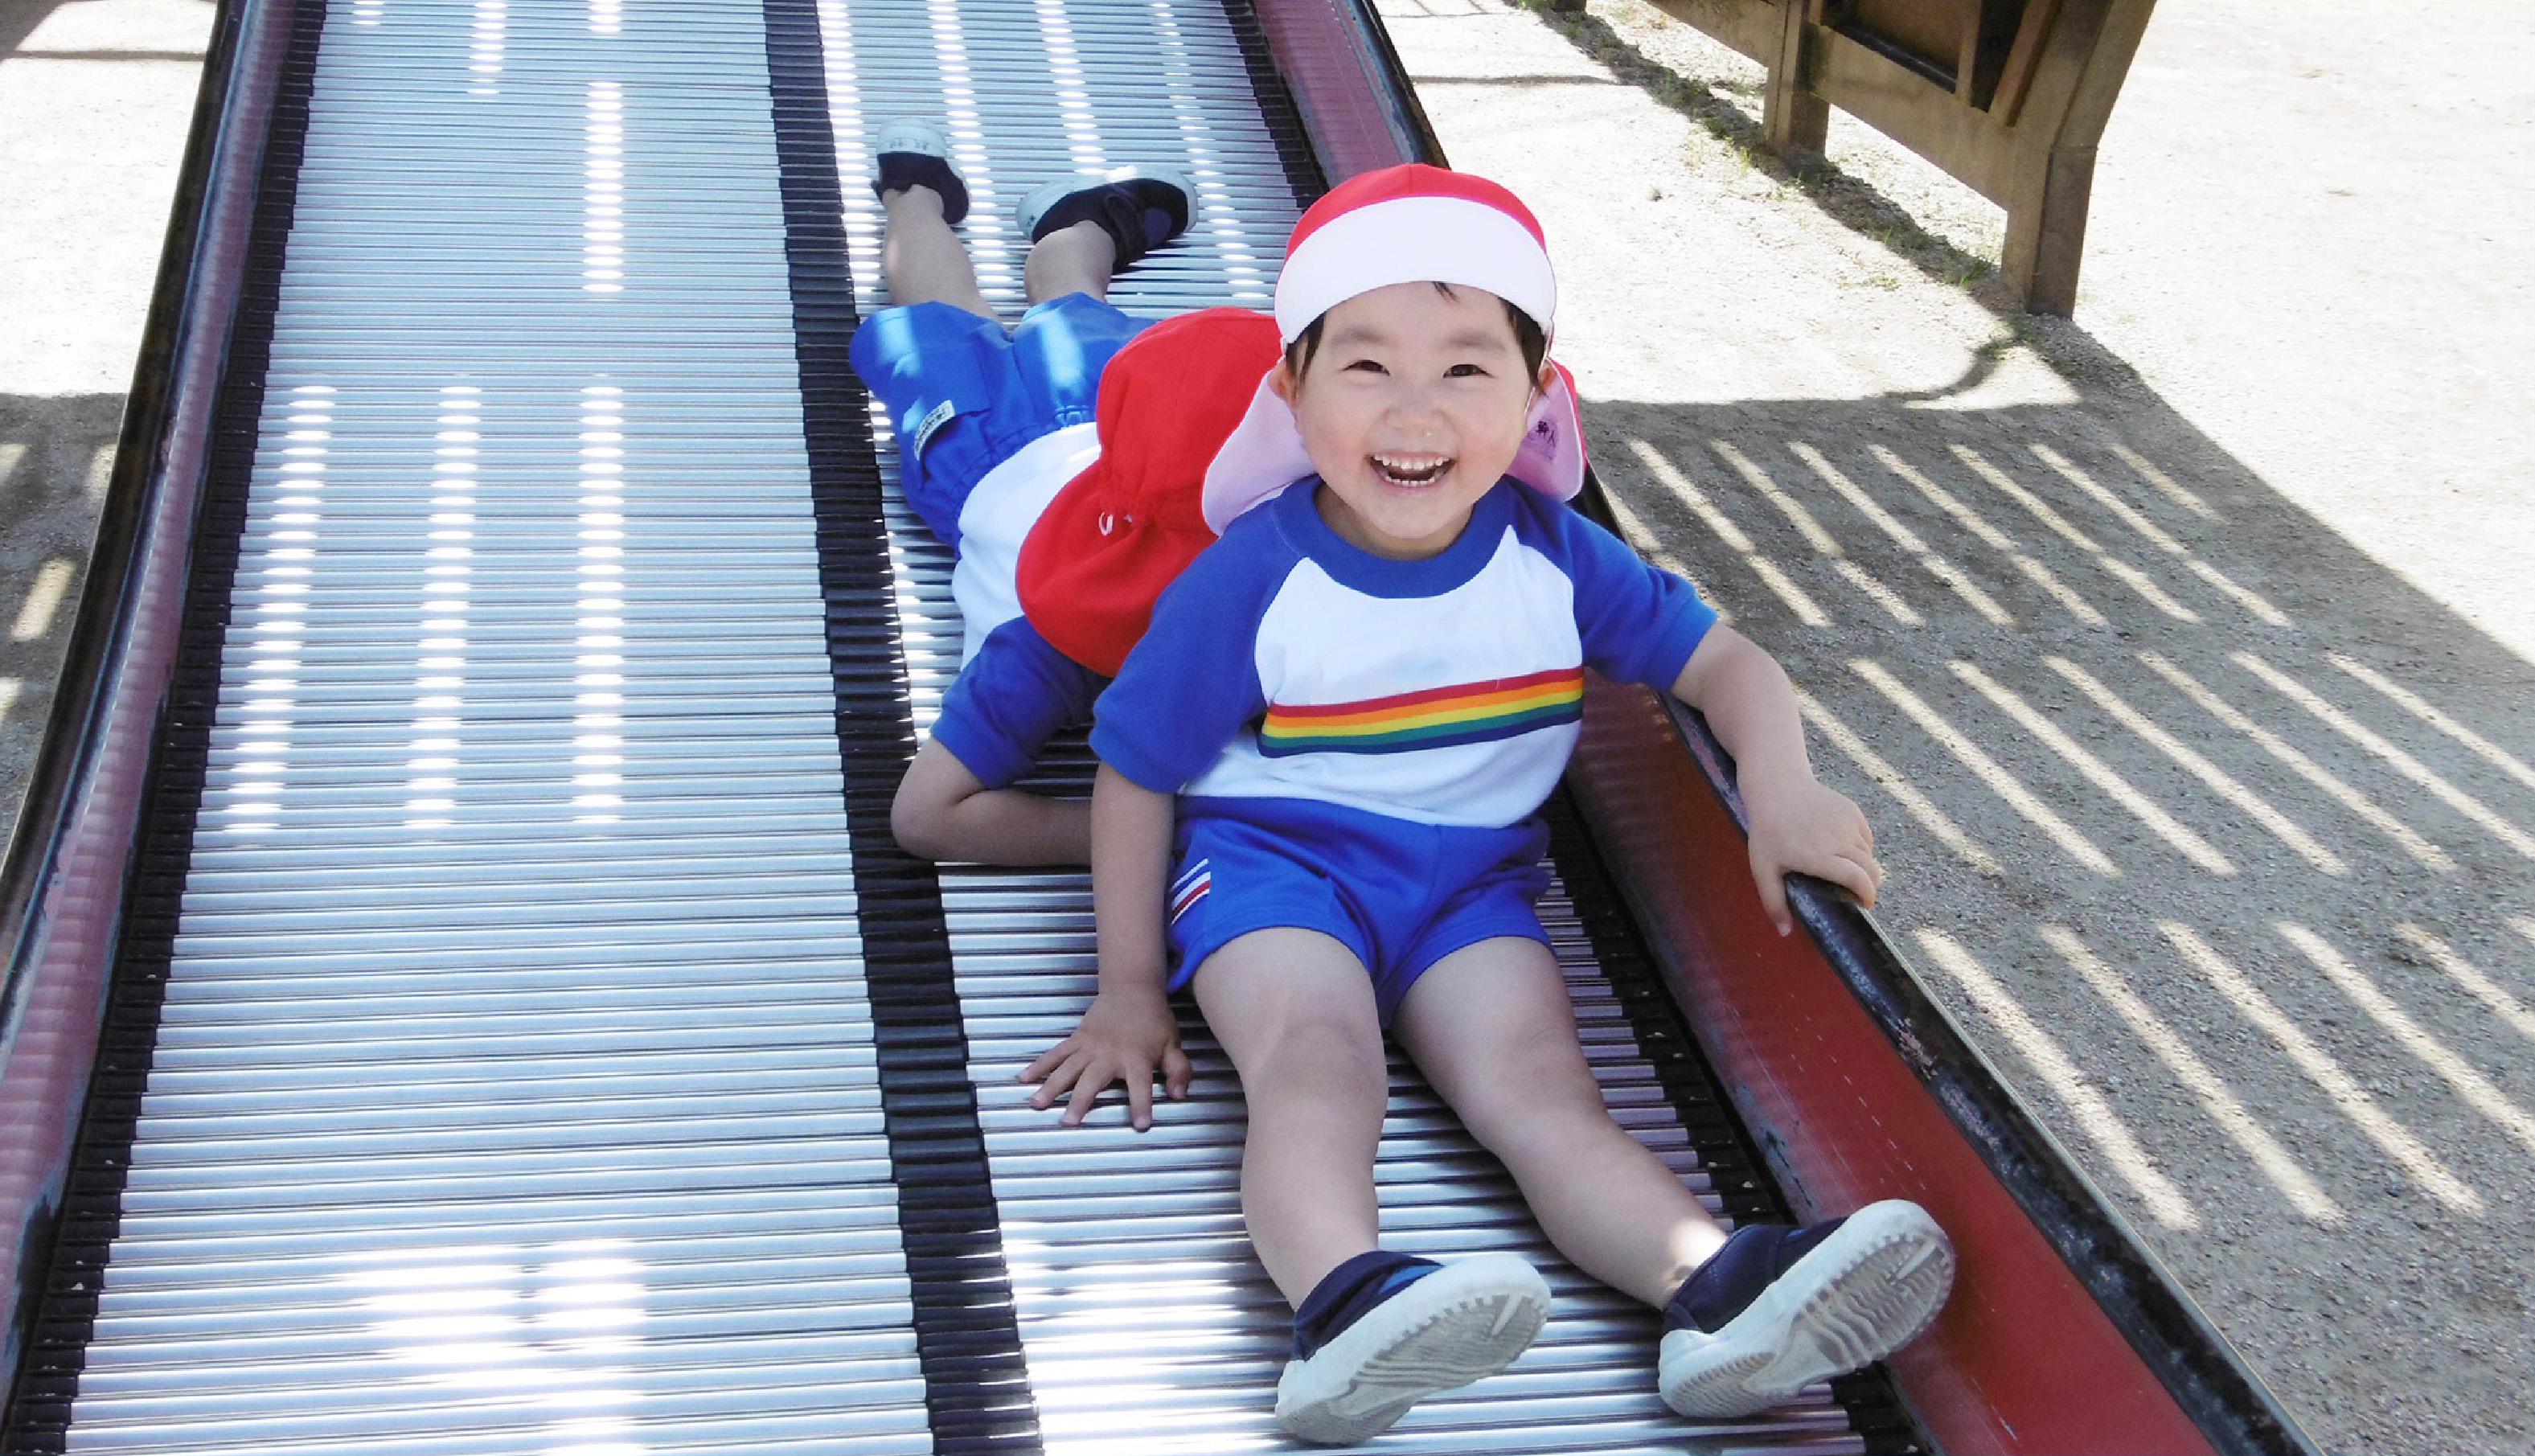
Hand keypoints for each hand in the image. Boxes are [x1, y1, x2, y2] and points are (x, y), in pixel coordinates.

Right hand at [1019, 987, 1193, 1129]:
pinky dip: (1039, 1065)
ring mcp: (1089, 1047)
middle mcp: (1109, 1054)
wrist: (1132, 989)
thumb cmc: (1154, 1022)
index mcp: (1136, 1058)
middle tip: (1069, 1121)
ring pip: (1067, 1068)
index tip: (1141, 1125)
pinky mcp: (1076, 1040)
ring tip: (1037, 1104)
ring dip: (1051, 1086)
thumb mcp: (1173, 1045)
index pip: (1141, 1085)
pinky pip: (1055, 1054)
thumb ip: (1178, 1071)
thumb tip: (1180, 1095)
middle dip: (1081, 1100)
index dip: (1141, 1104)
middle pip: (1093, 1079)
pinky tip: (1024, 1078)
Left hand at [1742, 771, 1881, 935]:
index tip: (1863, 906)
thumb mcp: (1763, 868)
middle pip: (1870, 869)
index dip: (1867, 896)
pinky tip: (1847, 852)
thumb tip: (1785, 932)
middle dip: (1871, 886)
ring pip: (1868, 853)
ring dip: (1864, 867)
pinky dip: (1862, 848)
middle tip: (1861, 896)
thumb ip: (1773, 902)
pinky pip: (1866, 836)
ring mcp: (1848, 823)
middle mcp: (1839, 839)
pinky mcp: (1852, 810)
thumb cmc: (1767, 831)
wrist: (1777, 786)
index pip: (1858, 880)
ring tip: (1849, 874)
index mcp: (1820, 856)